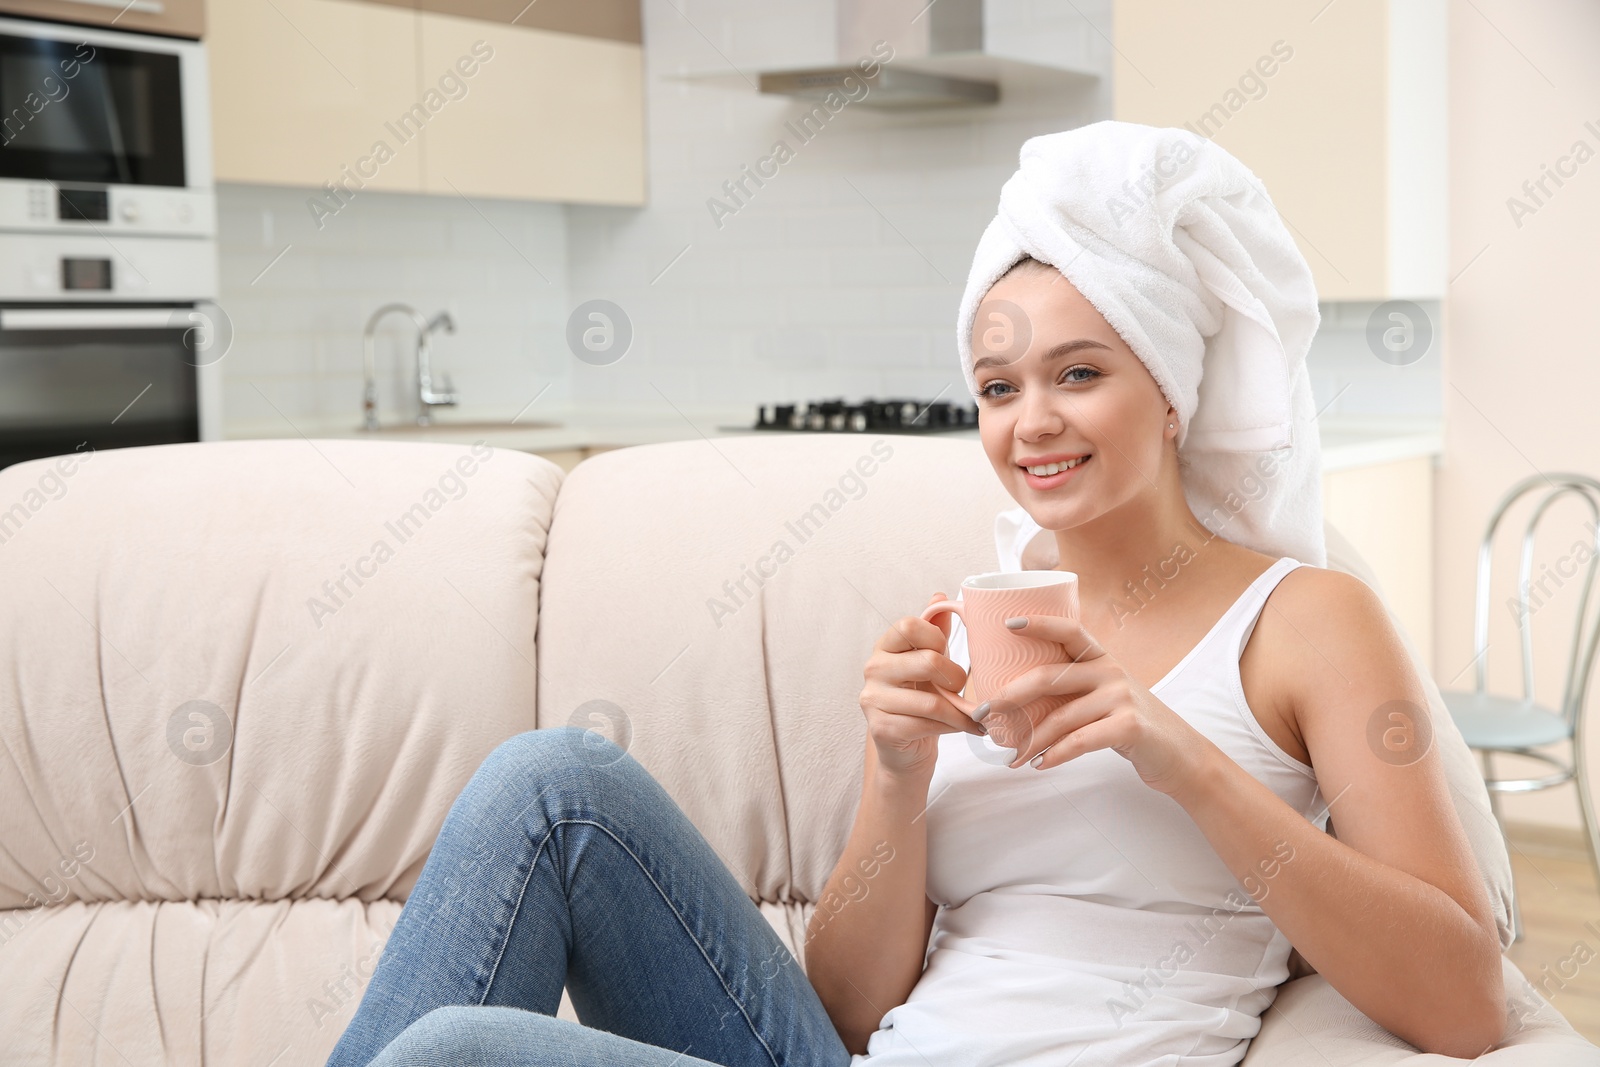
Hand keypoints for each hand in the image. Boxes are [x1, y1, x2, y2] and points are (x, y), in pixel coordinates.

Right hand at [859, 592, 985, 779]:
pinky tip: (962, 727)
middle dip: (955, 677)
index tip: (947, 652)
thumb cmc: (920, 699)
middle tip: (964, 688)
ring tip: (973, 714)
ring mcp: (873, 699)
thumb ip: (934, 631)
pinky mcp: (881, 728)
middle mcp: (873, 669)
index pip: (909, 626)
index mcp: (885, 646)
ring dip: (959, 711)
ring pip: (931, 701)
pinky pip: (926, 725)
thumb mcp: (928, 662)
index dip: (937, 637)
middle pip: (926, 662)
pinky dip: (952, 727)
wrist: (906, 746)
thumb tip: (941, 595)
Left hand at [981, 614, 1220, 797]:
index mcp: (1102, 659)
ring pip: (1060, 717)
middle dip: (1009, 696)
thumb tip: (1015, 700)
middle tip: (982, 715)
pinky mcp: (1130, 726)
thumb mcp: (1106, 696)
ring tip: (1010, 757)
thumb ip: (1074, 690)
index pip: (1070, 630)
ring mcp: (1122, 697)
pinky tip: (1040, 765)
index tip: (1007, 623)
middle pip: (1049, 677)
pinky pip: (1080, 741)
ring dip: (1029, 741)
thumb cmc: (1131, 725)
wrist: (1180, 755)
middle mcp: (1111, 672)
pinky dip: (1055, 755)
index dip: (1039, 623)